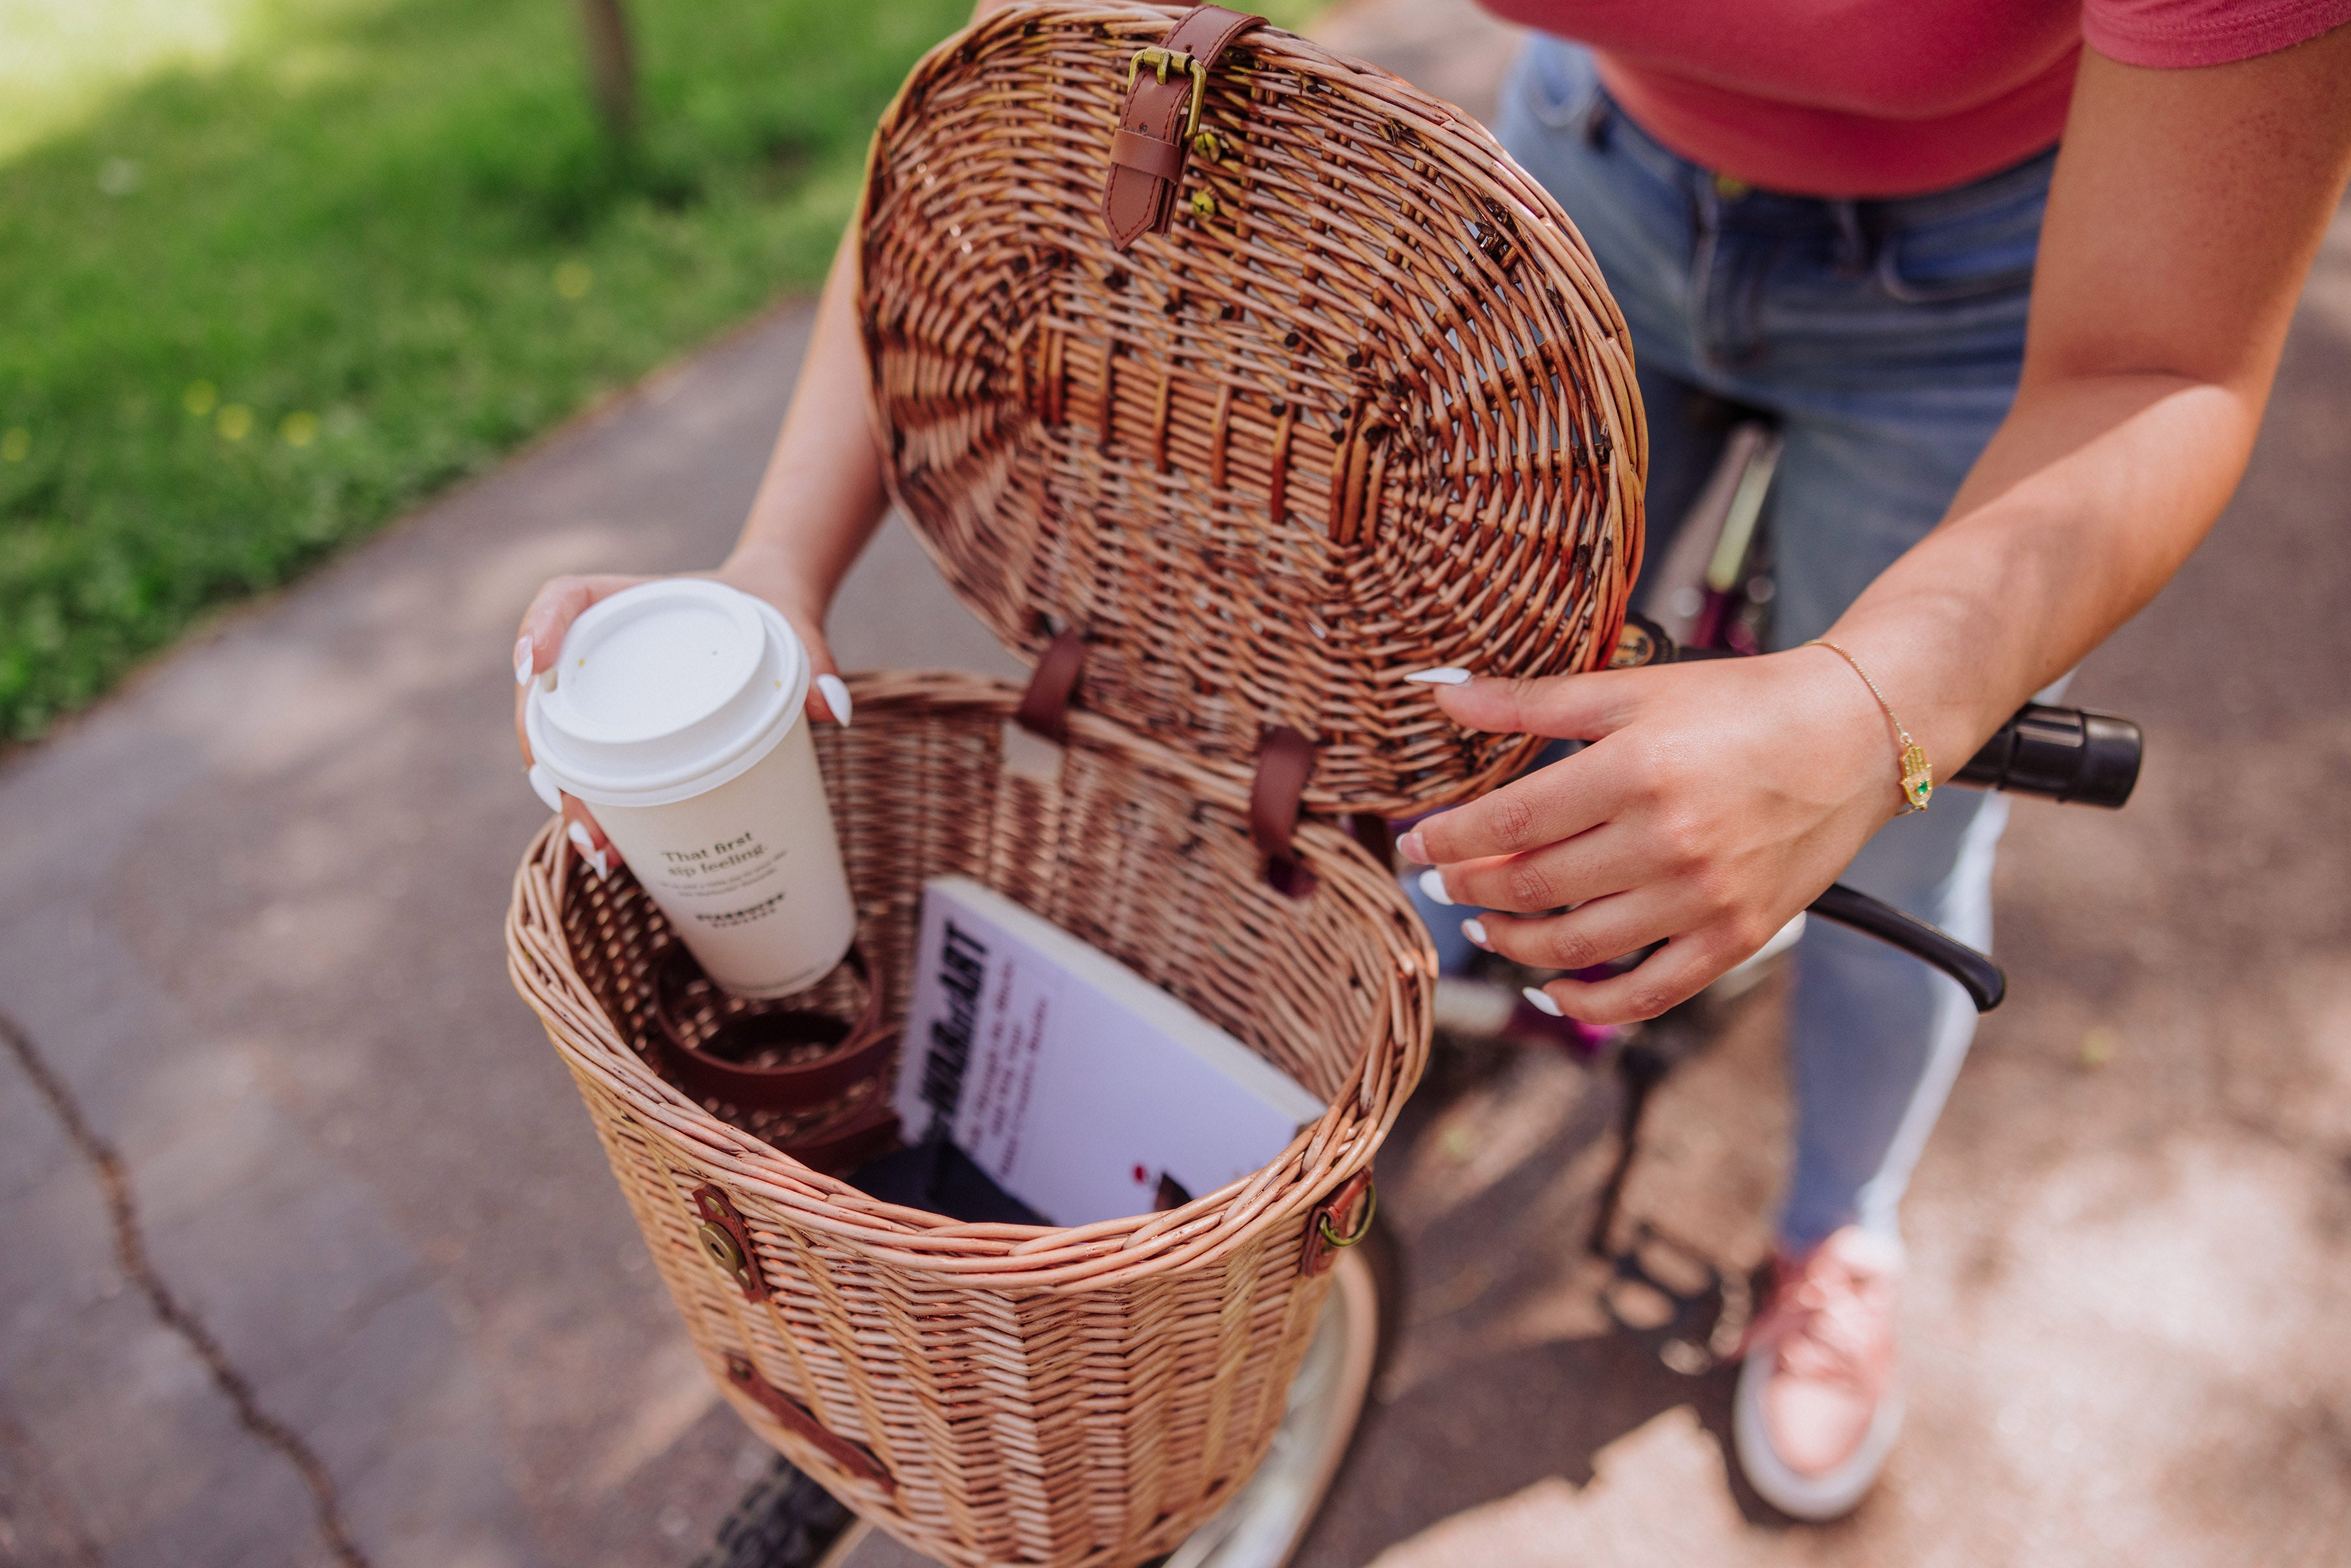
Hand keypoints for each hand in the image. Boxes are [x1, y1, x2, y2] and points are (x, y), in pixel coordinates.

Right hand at [509, 543, 847, 871]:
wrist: (769, 617)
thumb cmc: (768, 609)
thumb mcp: (791, 625)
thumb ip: (813, 657)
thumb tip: (831, 710)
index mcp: (623, 601)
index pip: (563, 600)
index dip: (537, 629)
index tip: (532, 666)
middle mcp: (597, 647)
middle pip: (547, 694)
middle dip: (546, 752)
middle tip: (571, 804)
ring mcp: (602, 693)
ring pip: (561, 742)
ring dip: (567, 796)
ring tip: (601, 848)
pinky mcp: (621, 732)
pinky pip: (592, 766)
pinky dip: (596, 806)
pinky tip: (613, 852)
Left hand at [1400, 649, 1905, 1022]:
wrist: (1856, 735)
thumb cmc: (1738, 703)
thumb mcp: (1631, 688)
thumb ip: (1530, 701)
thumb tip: (1440, 694)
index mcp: (1633, 772)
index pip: (1508, 824)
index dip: (1446, 840)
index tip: (1414, 843)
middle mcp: (1667, 843)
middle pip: (1532, 886)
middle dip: (1468, 886)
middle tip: (1439, 881)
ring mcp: (1703, 900)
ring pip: (1575, 945)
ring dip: (1512, 941)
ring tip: (1484, 921)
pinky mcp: (1736, 938)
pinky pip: (1647, 993)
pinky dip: (1588, 1001)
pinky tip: (1550, 988)